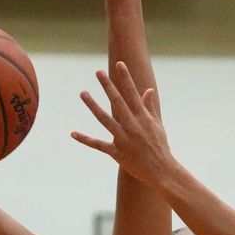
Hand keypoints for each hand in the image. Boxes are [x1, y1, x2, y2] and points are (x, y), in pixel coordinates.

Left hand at [71, 61, 170, 186]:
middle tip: (98, 72)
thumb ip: (149, 107)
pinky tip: (73, 133)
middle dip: (108, 86)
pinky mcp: (116, 152)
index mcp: (143, 118)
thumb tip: (148, 91)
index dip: (125, 78)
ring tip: (83, 93)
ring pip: (104, 118)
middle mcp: (132, 126)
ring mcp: (122, 139)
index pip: (132, 93)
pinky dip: (85, 139)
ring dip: (93, 105)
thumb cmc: (160, 147)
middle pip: (117, 102)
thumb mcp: (157, 125)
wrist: (161, 171)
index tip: (120, 64)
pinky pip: (98, 144)